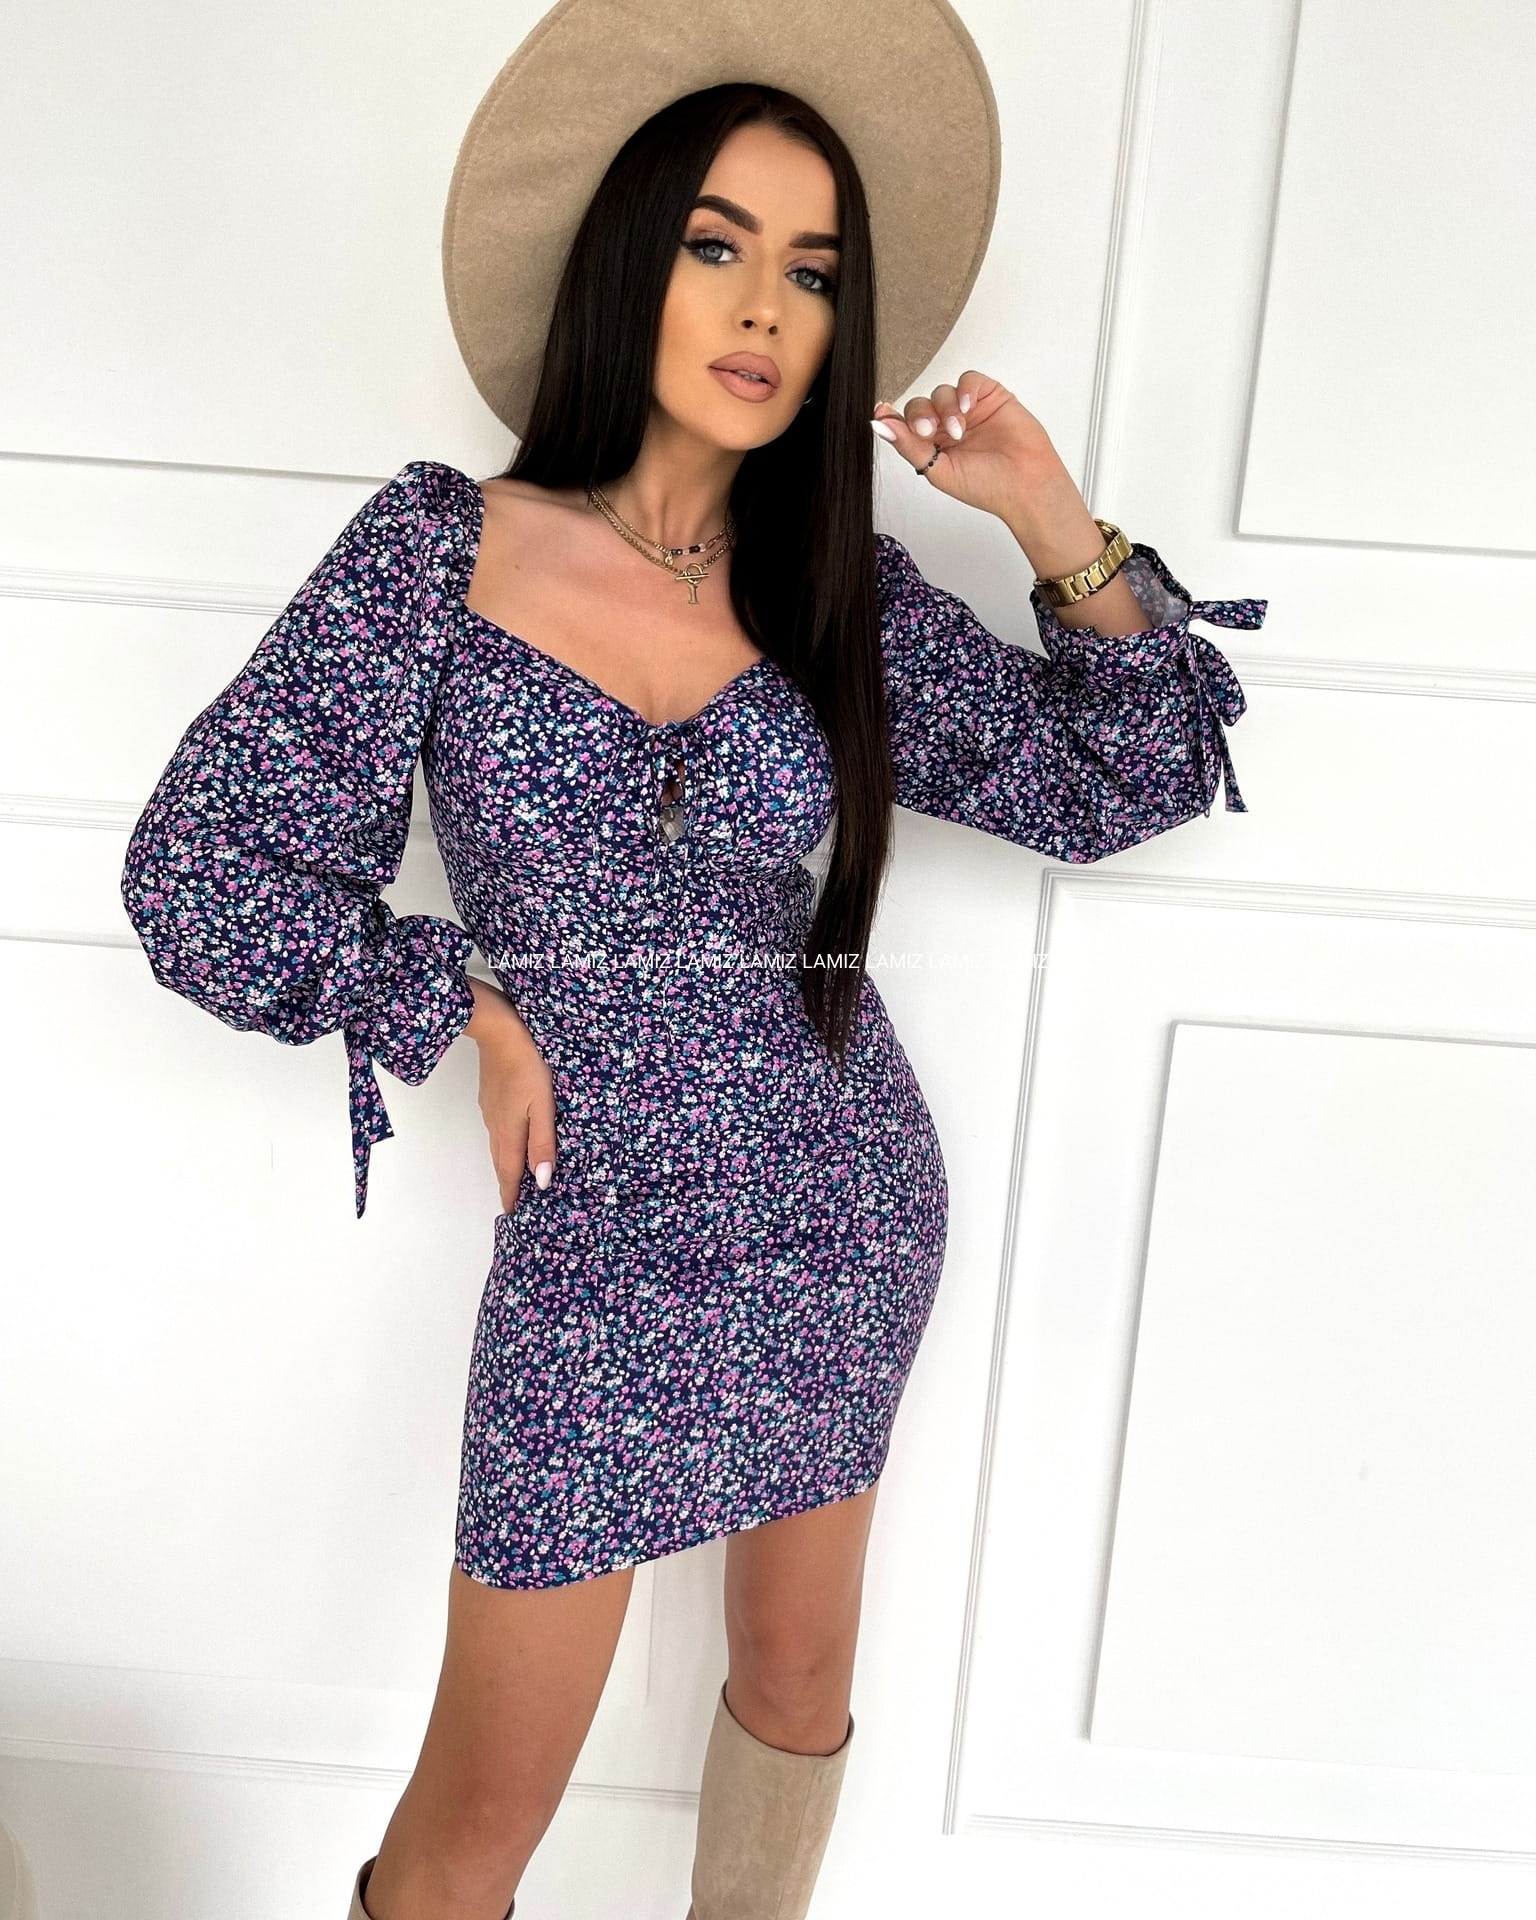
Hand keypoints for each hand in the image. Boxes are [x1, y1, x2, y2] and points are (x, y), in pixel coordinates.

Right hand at [465, 977, 556, 1211]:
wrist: (499, 1030)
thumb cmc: (528, 1065)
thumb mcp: (543, 1105)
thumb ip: (543, 1142)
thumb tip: (542, 1181)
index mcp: (510, 1132)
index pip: (510, 1173)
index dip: (512, 1196)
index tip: (512, 1216)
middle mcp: (496, 1125)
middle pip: (501, 1162)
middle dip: (508, 1184)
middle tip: (515, 1202)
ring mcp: (491, 1109)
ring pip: (499, 1145)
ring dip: (506, 1164)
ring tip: (516, 1176)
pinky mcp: (491, 1095)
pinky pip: (497, 1129)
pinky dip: (505, 1143)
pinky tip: (514, 1138)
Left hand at [870, 371, 1064, 523]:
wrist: (1025, 485)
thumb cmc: (987, 486)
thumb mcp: (937, 470)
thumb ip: (909, 446)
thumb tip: (879, 425)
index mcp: (933, 446)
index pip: (906, 425)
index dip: (893, 417)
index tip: (881, 412)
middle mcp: (948, 426)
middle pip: (920, 405)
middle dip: (920, 415)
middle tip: (928, 431)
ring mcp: (969, 410)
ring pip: (942, 391)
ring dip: (945, 408)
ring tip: (958, 431)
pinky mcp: (990, 396)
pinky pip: (969, 380)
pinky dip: (964, 390)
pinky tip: (966, 408)